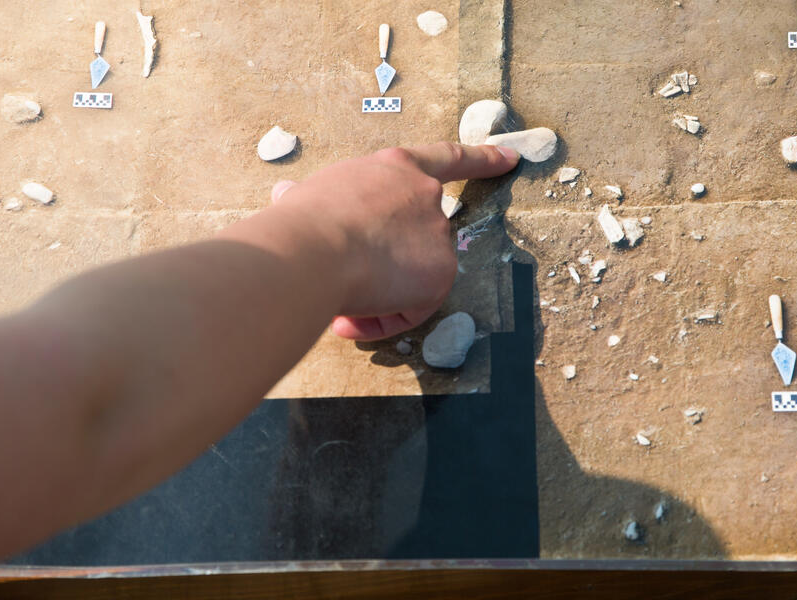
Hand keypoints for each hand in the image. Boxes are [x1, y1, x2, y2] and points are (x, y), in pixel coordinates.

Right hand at [269, 142, 518, 340]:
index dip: (480, 159)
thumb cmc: (301, 220)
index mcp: (396, 168)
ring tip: (338, 302)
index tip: (509, 159)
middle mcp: (425, 195)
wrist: (312, 249)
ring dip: (377, 297)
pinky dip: (382, 320)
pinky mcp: (440, 273)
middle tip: (347, 282)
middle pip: (421, 237)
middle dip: (387, 265)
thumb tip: (286, 199)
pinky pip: (412, 309)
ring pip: (412, 279)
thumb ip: (314, 199)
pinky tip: (348, 317)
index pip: (446, 158)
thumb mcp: (308, 195)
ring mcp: (438, 234)